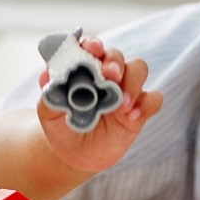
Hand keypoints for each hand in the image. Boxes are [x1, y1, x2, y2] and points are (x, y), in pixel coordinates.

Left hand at [37, 36, 162, 174]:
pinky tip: (132, 117)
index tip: (92, 49)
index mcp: (84, 69)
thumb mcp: (49, 114)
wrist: (74, 155)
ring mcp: (124, 91)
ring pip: (139, 69)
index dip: (93, 44)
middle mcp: (106, 75)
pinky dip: (146, 105)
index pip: (91, 47)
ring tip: (121, 104)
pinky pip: (153, 99)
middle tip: (110, 75)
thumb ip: (49, 96)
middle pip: (117, 56)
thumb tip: (46, 76)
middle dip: (115, 61)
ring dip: (133, 82)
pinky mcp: (138, 111)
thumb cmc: (61, 127)